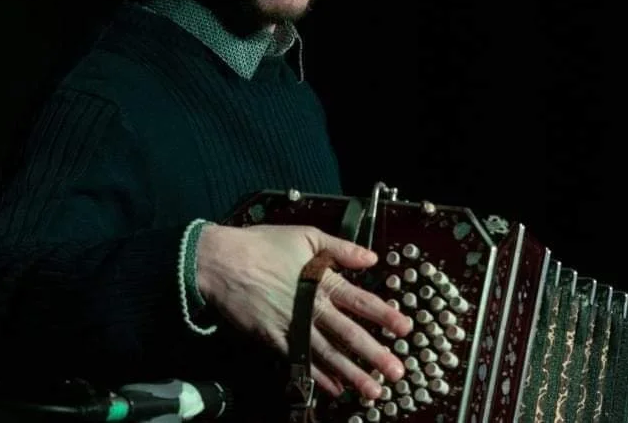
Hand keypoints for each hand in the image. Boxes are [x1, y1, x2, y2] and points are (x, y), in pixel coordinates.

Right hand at [196, 223, 410, 398]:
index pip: (361, 302)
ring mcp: (292, 327)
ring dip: (352, 374)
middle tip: (397, 373)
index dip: (385, 316)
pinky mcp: (273, 340)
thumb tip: (371, 258)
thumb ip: (340, 248)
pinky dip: (318, 377)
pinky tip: (334, 389)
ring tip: (373, 391)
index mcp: (321, 280)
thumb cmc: (263, 245)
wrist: (221, 262)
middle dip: (375, 355)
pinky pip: (300, 363)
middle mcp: (311, 308)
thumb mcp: (306, 236)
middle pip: (349, 335)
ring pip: (328, 356)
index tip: (406, 329)